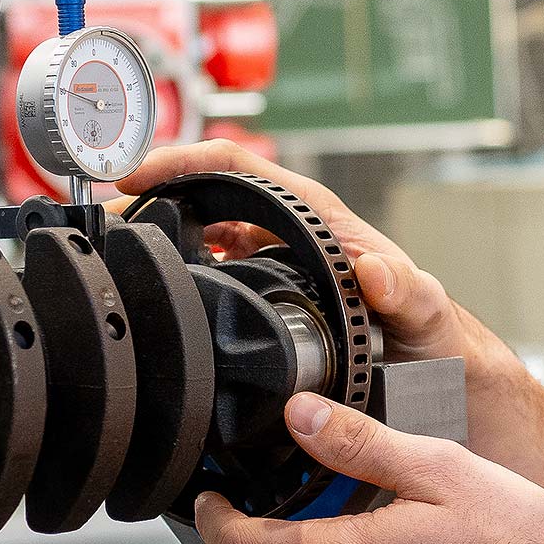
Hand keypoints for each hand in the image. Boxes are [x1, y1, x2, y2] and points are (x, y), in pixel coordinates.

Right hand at [113, 141, 484, 368]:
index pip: (241, 169)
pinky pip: (216, 273)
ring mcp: (278, 266)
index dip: (184, 162)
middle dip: (153, 194)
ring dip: (159, 233)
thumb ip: (407, 293)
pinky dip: (180, 273)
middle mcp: (294, 237)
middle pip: (210, 194)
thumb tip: (374, 268)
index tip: (137, 175)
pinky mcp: (271, 297)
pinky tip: (155, 296)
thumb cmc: (435, 339)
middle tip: (104, 217)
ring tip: (110, 249)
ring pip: (206, 233)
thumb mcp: (425, 318)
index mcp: (321, 224)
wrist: (439, 381)